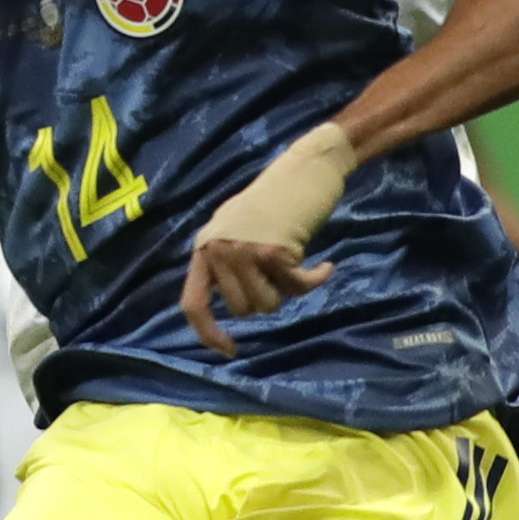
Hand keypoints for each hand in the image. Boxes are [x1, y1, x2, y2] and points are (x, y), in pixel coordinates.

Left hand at [183, 123, 354, 356]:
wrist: (304, 169)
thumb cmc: (276, 199)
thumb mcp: (238, 229)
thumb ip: (228, 264)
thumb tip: (237, 307)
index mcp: (205, 246)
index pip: (193, 302)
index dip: (207, 332)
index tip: (229, 350)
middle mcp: (218, 250)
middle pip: (242, 308)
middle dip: (265, 298)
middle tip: (281, 271)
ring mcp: (243, 252)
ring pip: (268, 304)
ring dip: (287, 290)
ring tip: (295, 262)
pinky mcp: (273, 252)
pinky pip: (296, 289)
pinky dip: (315, 281)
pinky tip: (325, 268)